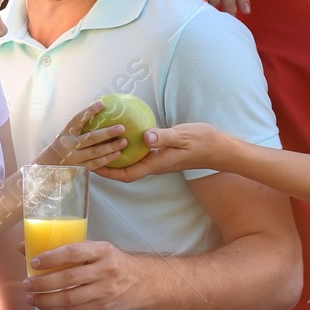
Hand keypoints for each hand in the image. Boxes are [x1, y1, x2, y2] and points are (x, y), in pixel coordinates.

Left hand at [24, 240, 140, 309]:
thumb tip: (25, 248)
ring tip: (30, 296)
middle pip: (69, 278)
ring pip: (70, 298)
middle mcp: (105, 270)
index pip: (74, 252)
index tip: (34, 262)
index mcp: (102, 251)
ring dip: (46, 299)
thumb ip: (66, 250)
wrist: (142, 282)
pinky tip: (44, 304)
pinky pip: (75, 309)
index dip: (52, 258)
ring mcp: (105, 291)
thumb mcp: (96, 249)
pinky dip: (56, 308)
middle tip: (26, 283)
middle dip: (44, 283)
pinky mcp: (102, 307)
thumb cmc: (111, 261)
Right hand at [35, 100, 128, 168]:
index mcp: (65, 134)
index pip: (77, 120)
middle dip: (107, 132)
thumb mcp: (65, 136)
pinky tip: (117, 154)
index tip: (102, 103)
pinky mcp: (79, 168)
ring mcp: (74, 158)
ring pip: (94, 152)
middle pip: (90, 138)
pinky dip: (107, 159)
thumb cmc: (61, 147)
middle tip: (122, 127)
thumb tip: (100, 112)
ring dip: (110, 147)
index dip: (89, 111)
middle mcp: (69, 146)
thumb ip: (79, 128)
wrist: (47, 167)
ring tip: (124, 141)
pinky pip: (95, 164)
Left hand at [94, 123, 223, 181]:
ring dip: (116, 158)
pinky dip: (128, 149)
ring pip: (132, 163)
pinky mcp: (163, 154)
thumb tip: (145, 137)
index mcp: (157, 164)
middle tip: (89, 156)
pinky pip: (141, 155)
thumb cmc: (204, 142)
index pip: (127, 174)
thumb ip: (164, 137)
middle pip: (125, 171)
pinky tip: (122, 137)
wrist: (220, 149)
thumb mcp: (184, 136)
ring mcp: (159, 161)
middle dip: (106, 166)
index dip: (108, 173)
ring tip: (100, 147)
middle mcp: (155, 166)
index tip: (92, 166)